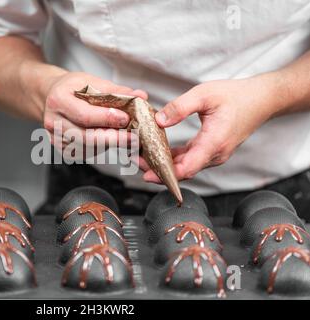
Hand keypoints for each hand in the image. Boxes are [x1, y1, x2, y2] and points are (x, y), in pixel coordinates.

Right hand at [42, 72, 146, 151]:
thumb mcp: (90, 81)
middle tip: (134, 137)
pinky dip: (103, 148)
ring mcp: (56, 139)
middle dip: (113, 138)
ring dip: (111, 145)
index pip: (85, 115)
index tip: (126, 118)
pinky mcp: (63, 150)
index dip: (106, 119)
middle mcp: (53, 122)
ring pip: (88, 147)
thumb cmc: (71, 87)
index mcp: (58, 100)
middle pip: (86, 137)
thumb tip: (140, 96)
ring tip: (129, 139)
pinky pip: (86, 152)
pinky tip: (114, 141)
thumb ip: (115, 90)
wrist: (50, 96)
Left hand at [141, 74, 282, 182]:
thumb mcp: (204, 94)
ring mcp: (214, 155)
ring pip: (186, 167)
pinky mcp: (211, 151)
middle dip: (158, 169)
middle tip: (136, 161)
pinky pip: (190, 160)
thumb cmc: (236, 96)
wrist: (261, 100)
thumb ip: (179, 107)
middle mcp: (215, 154)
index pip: (187, 168)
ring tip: (142, 157)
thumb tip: (158, 121)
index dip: (166, 174)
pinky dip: (173, 158)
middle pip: (183, 171)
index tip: (147, 175)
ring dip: (164, 165)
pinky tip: (158, 152)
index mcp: (214, 142)